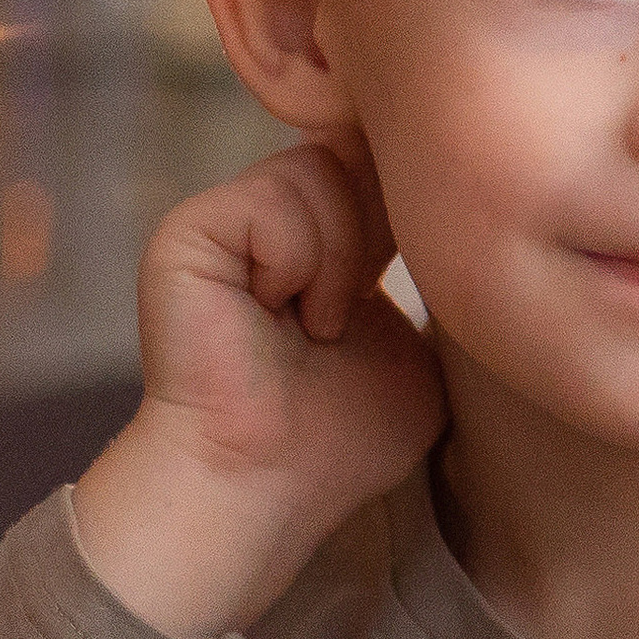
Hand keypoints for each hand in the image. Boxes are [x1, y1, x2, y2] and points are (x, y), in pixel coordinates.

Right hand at [73, 140, 445, 638]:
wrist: (264, 486)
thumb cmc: (337, 441)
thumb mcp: (413, 342)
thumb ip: (427, 270)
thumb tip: (452, 204)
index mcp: (319, 239)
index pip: (376, 165)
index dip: (409, 204)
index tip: (415, 269)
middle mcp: (267, 221)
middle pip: (351, 153)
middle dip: (375, 232)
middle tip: (349, 317)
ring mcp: (223, 222)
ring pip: (318, 168)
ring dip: (339, 258)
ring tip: (316, 327)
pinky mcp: (187, 233)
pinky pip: (273, 198)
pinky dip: (299, 261)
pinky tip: (283, 316)